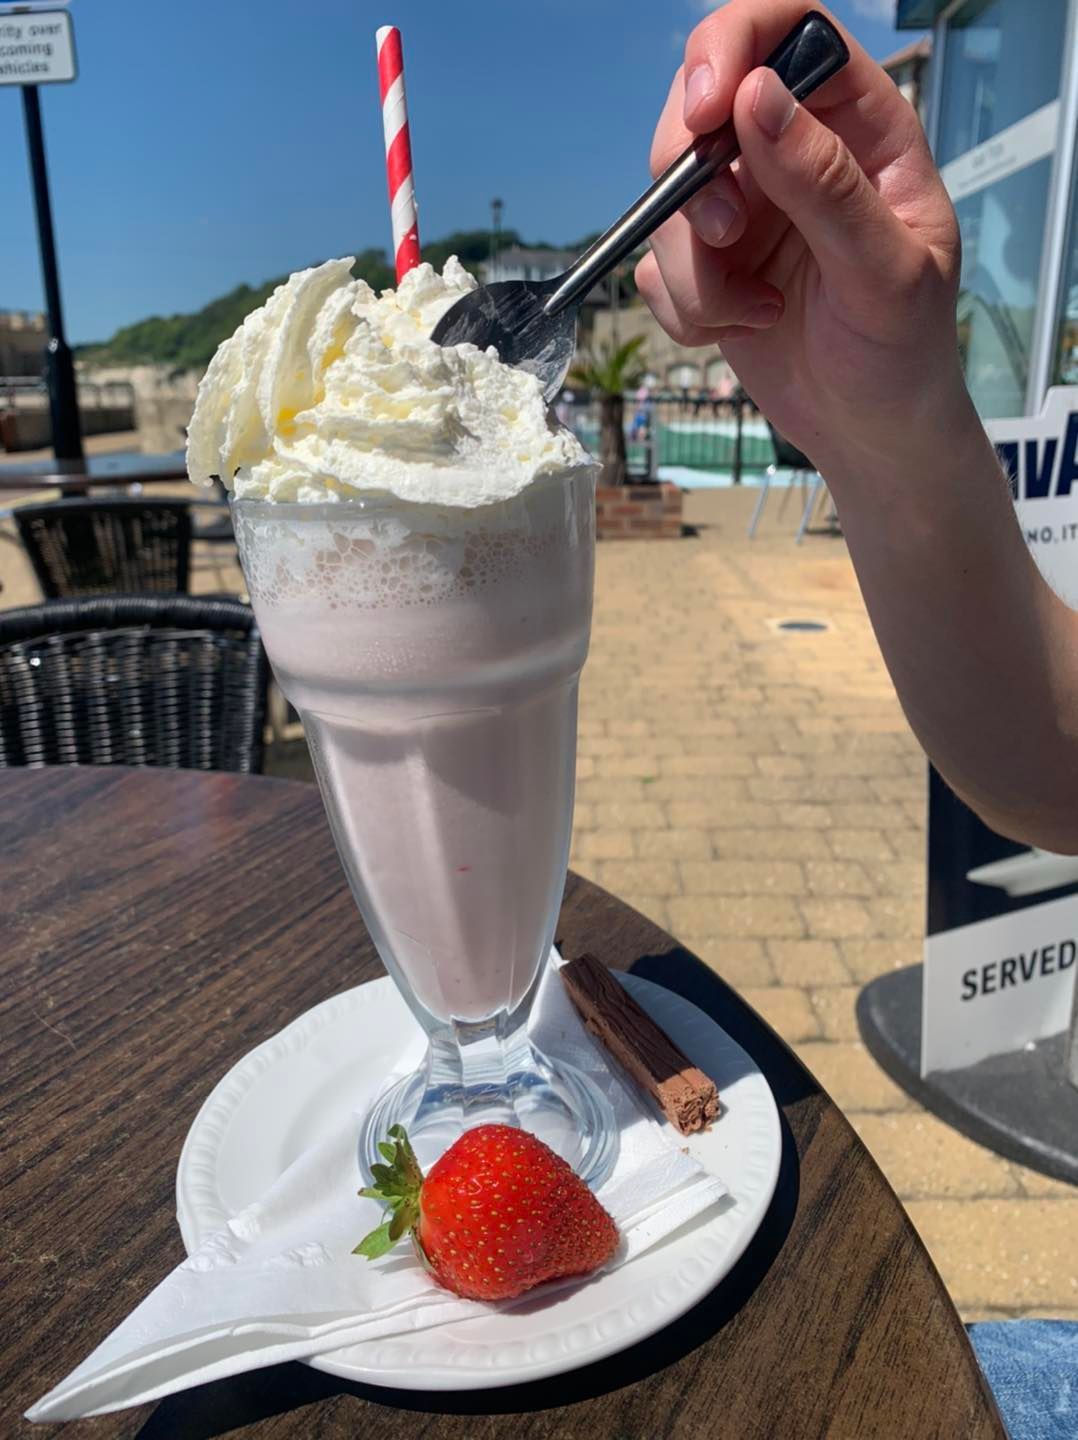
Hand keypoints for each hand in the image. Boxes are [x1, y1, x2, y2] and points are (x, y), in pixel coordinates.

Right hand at [637, 1, 972, 478]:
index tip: (705, 111)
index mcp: (856, 124)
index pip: (785, 30)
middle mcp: (792, 151)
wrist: (871, 431)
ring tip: (753, 313)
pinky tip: (741, 329)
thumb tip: (755, 97)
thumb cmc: (903, 350)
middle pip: (697, 108)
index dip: (730, 48)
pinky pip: (656, 266)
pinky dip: (685, 308)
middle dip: (691, 182)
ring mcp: (745, 207)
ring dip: (693, 269)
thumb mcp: (882, 270)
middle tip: (725, 237)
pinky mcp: (708, 264)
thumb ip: (824, 183)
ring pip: (667, 200)